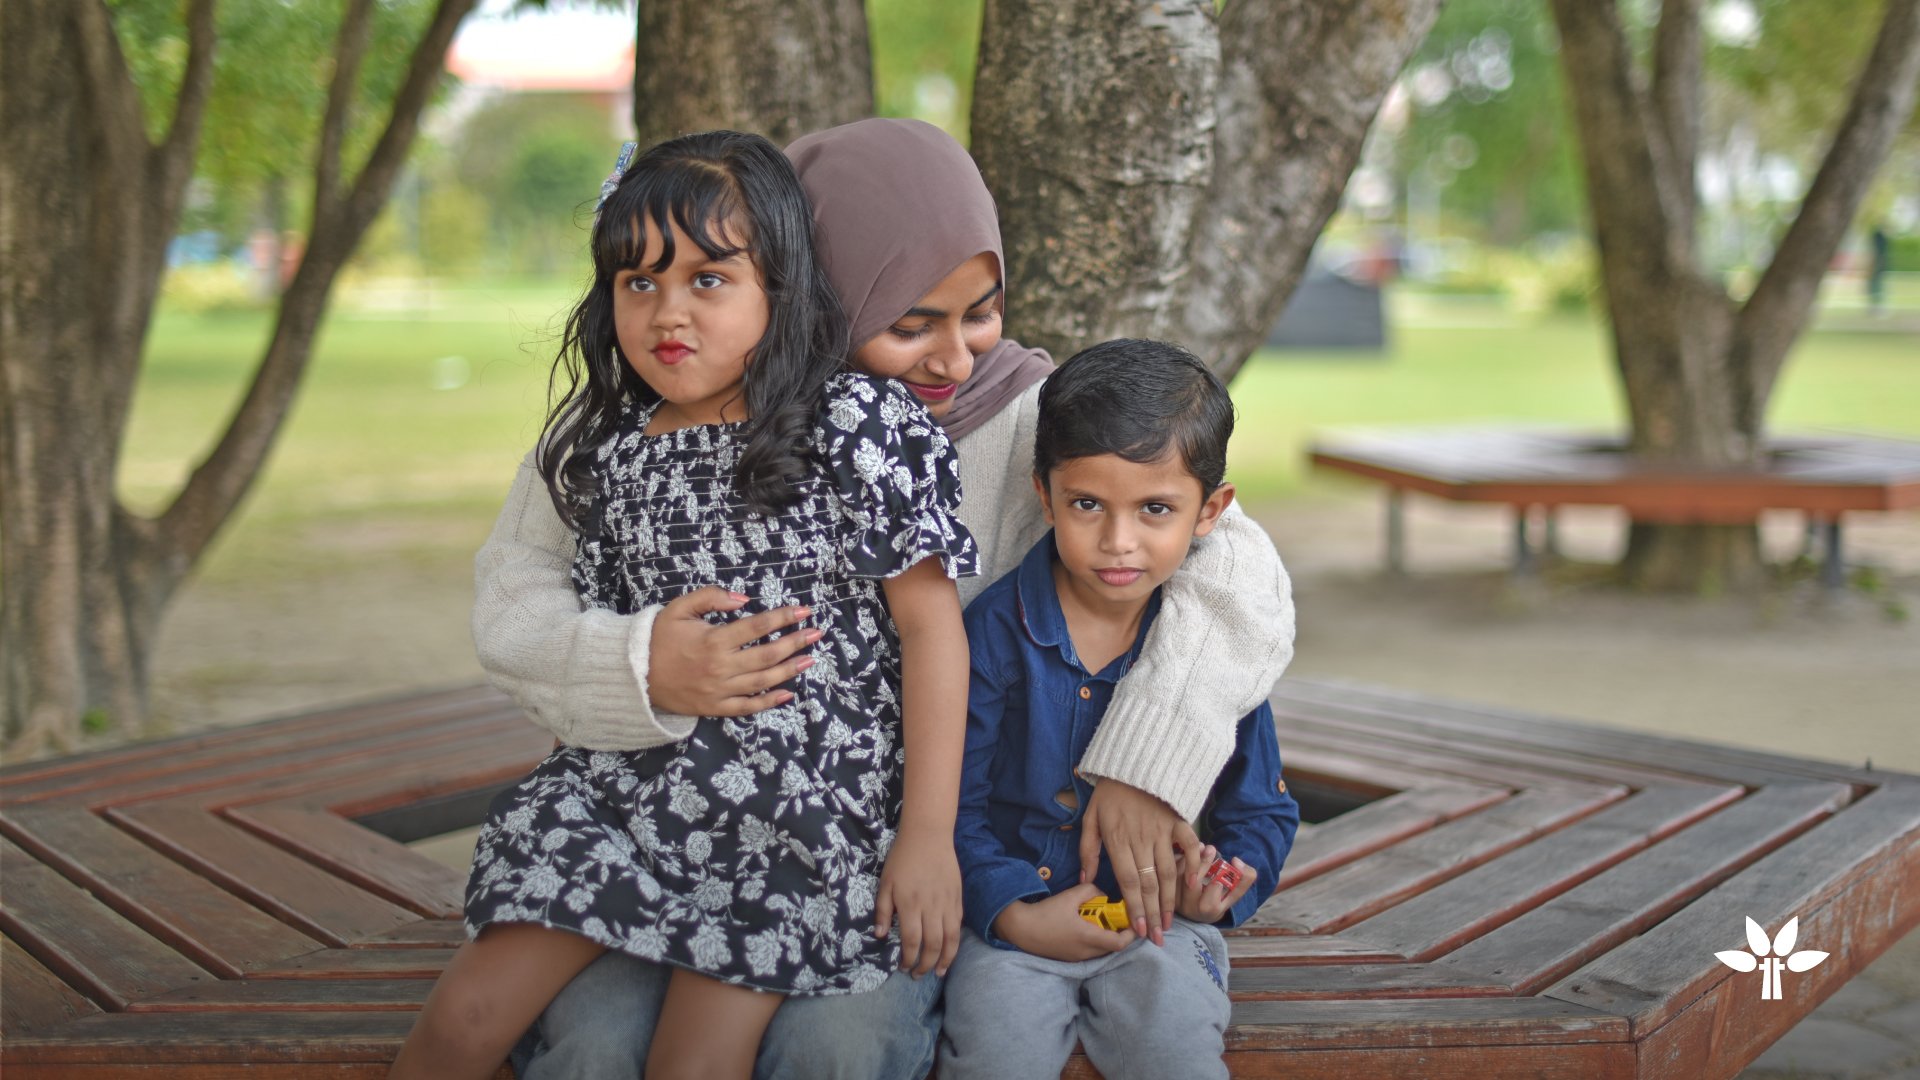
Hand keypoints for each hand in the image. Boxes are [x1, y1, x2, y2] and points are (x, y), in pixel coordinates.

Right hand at [646, 587, 819, 716]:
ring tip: (810, 659)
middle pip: (768, 655)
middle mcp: (721, 667)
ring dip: (790, 670)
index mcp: (714, 640)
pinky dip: (769, 702)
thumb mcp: (679, 608)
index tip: (803, 610)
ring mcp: (719, 690)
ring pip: (763, 681)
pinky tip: (787, 694)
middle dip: (796, 642)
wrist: (634, 673)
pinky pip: (747, 707)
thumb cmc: (658, 637)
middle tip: (817, 633)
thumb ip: (711, 597)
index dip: (783, 617)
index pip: (758, 627)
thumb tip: (744, 599)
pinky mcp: (715, 707)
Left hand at [873, 824, 962, 977]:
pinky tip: (949, 950)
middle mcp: (931, 907)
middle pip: (932, 944)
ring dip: (945, 959)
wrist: (928, 835)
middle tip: (919, 976)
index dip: (909, 959)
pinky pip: (958, 925)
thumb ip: (883, 911)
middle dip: (925, 965)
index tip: (903, 968)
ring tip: (938, 972)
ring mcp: (947, 902)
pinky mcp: (958, 897)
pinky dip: (955, 941)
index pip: (912, 940)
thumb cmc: (902, 858)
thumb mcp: (885, 883)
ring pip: (950, 939)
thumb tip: (881, 936)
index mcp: (910, 904)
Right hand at [993, 884, 1138, 961]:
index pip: (1119, 943)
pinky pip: (1089, 953)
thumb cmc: (1046, 913)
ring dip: (1106, 939)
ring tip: (1100, 921)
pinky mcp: (1068, 958)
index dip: (1130, 934)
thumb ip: (1090, 891)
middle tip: (1116, 918)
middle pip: (1112, 948)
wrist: (1020, 929)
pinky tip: (1085, 928)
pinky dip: (1094, 942)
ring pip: (1101, 951)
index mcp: (1088, 937)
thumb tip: (1102, 894)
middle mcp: (1085, 952)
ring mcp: (1076, 958)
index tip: (1132, 921)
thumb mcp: (1070, 896)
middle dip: (1118, 934)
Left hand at [1078, 780, 1201, 946]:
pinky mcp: (1177, 821)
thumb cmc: (1109, 791)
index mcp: (1118, 840)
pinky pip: (1190, 846)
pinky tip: (1193, 886)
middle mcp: (1141, 839)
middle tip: (1157, 938)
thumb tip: (1086, 881)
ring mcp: (1162, 831)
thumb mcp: (1090, 818)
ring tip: (1169, 922)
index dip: (1135, 909)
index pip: (1128, 882)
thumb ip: (1088, 851)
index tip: (1139, 931)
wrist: (1132, 760)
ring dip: (1170, 900)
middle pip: (1149, 884)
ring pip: (1169, 872)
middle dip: (1152, 915)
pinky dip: (1194, 865)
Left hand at [1174, 845, 1256, 924]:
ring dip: (1191, 858)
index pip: (1209, 904)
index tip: (1225, 868)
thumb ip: (1246, 877)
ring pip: (1180, 875)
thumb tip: (1237, 861)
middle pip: (1192, 886)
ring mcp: (1174, 899)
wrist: (1199, 905)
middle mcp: (1189, 909)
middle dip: (1203, 864)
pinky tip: (1190, 850)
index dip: (1216, 887)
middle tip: (1212, 849)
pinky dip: (1180, 858)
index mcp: (1209, 912)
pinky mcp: (1164, 888)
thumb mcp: (1237, 890)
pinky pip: (1171, 870)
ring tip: (1202, 847)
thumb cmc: (1221, 895)